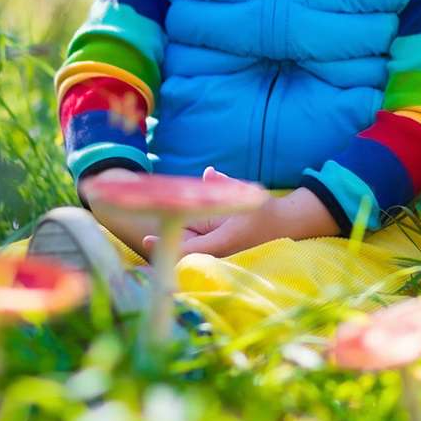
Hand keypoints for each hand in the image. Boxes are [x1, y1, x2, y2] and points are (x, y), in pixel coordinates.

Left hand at [143, 187, 340, 258]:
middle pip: (182, 248)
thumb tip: (207, 172)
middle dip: (161, 243)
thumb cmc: (268, 212)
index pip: (190, 248)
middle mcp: (217, 247)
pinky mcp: (216, 241)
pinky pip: (192, 240)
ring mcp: (216, 245)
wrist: (286, 225)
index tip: (148, 239)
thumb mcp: (250, 196)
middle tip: (134, 235)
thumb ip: (226, 184)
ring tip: (142, 230)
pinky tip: (159, 230)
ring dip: (168, 239)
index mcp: (224, 241)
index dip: (168, 245)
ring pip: (185, 244)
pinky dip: (177, 235)